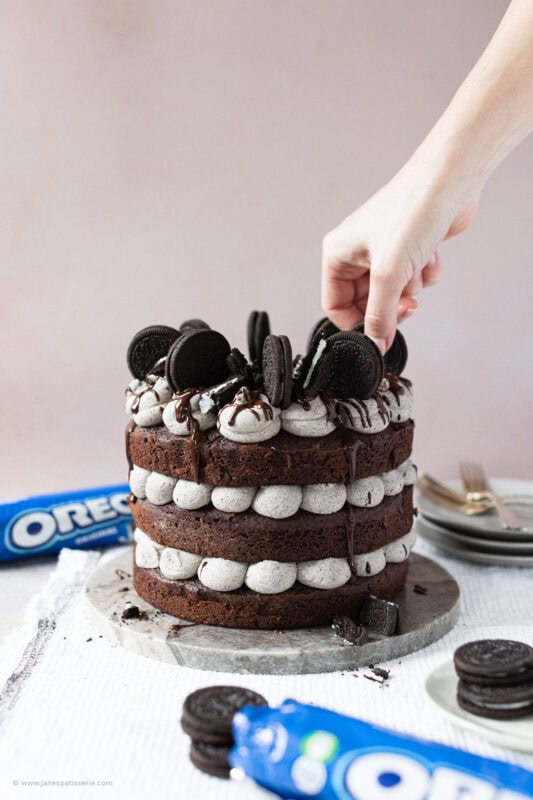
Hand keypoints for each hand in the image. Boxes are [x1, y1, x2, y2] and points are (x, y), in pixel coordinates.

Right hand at [321, 155, 478, 352]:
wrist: (450, 181)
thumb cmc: (412, 211)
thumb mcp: (388, 274)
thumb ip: (380, 316)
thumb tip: (376, 345)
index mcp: (338, 254)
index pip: (335, 305)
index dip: (357, 323)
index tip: (380, 333)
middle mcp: (358, 252)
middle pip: (368, 303)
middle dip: (391, 304)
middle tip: (407, 302)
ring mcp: (384, 251)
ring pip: (394, 293)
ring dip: (412, 286)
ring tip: (418, 264)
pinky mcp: (409, 249)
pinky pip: (414, 279)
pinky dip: (426, 273)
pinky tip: (431, 255)